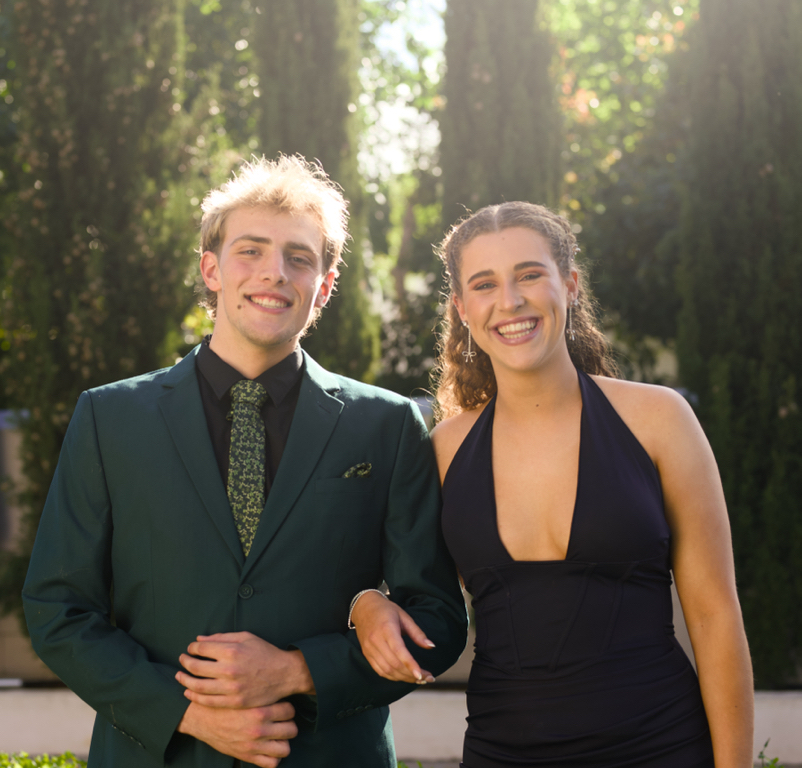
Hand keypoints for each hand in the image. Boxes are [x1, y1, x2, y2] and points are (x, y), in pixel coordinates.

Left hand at [176, 631, 314, 707]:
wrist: (284, 674)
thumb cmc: (265, 652)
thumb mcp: (246, 637)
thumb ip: (222, 637)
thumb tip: (200, 639)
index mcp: (232, 651)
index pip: (201, 649)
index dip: (192, 648)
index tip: (190, 648)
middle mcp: (229, 669)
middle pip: (195, 667)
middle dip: (184, 662)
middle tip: (182, 660)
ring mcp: (231, 688)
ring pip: (198, 686)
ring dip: (184, 681)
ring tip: (180, 676)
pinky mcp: (234, 701)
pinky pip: (208, 701)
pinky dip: (195, 697)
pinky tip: (189, 693)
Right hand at [177, 700, 296, 767]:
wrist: (201, 718)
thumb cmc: (223, 701)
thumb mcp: (242, 693)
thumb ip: (260, 693)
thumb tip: (278, 685)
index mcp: (259, 711)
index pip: (289, 710)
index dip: (287, 708)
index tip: (282, 707)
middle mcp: (259, 730)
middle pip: (291, 729)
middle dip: (287, 724)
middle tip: (280, 721)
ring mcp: (254, 746)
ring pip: (285, 748)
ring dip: (283, 741)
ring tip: (277, 735)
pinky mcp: (248, 757)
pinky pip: (271, 763)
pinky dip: (273, 757)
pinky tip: (268, 747)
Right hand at [350, 592, 435, 683]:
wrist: (364, 607)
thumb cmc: (386, 610)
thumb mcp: (404, 617)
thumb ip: (417, 633)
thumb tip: (431, 646)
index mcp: (386, 628)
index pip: (398, 650)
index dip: (410, 664)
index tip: (421, 674)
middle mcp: (376, 640)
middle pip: (394, 664)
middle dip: (411, 674)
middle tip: (427, 678)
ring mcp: (369, 649)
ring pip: (387, 670)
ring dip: (403, 678)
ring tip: (418, 679)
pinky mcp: (367, 654)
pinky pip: (380, 671)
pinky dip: (393, 677)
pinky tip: (404, 676)